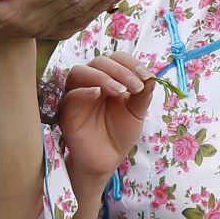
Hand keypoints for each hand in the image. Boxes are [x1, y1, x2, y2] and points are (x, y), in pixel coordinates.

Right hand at [57, 53, 159, 180]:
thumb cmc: (120, 133)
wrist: (107, 159)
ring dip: (102, 77)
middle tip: (136, 87)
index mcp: (109, 78)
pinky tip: (97, 94)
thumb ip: (143, 95)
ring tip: (120, 91)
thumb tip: (152, 76)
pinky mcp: (67, 110)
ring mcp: (77, 94)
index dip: (131, 63)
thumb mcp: (136, 113)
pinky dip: (83, 91)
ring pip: (80, 72)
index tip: (147, 76)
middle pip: (99, 61)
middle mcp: (91, 82)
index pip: (116, 59)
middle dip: (121, 71)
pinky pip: (70, 95)